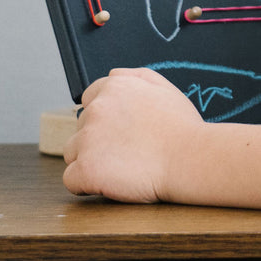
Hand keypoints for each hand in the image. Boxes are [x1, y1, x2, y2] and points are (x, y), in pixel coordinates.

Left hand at [62, 67, 201, 201]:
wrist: (189, 157)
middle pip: (81, 127)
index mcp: (113, 87)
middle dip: (98, 139)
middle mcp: (96, 109)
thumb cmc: (181, 126)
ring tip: (119, 167)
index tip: (119, 131)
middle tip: (127, 150)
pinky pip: (71, 179)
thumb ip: (133, 76)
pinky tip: (108, 183)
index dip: (104, 118)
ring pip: (73, 152)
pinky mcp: (86, 168)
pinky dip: (85, 184)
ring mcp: (88, 139)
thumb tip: (112, 76)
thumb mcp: (163, 87)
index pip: (89, 100)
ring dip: (90, 160)